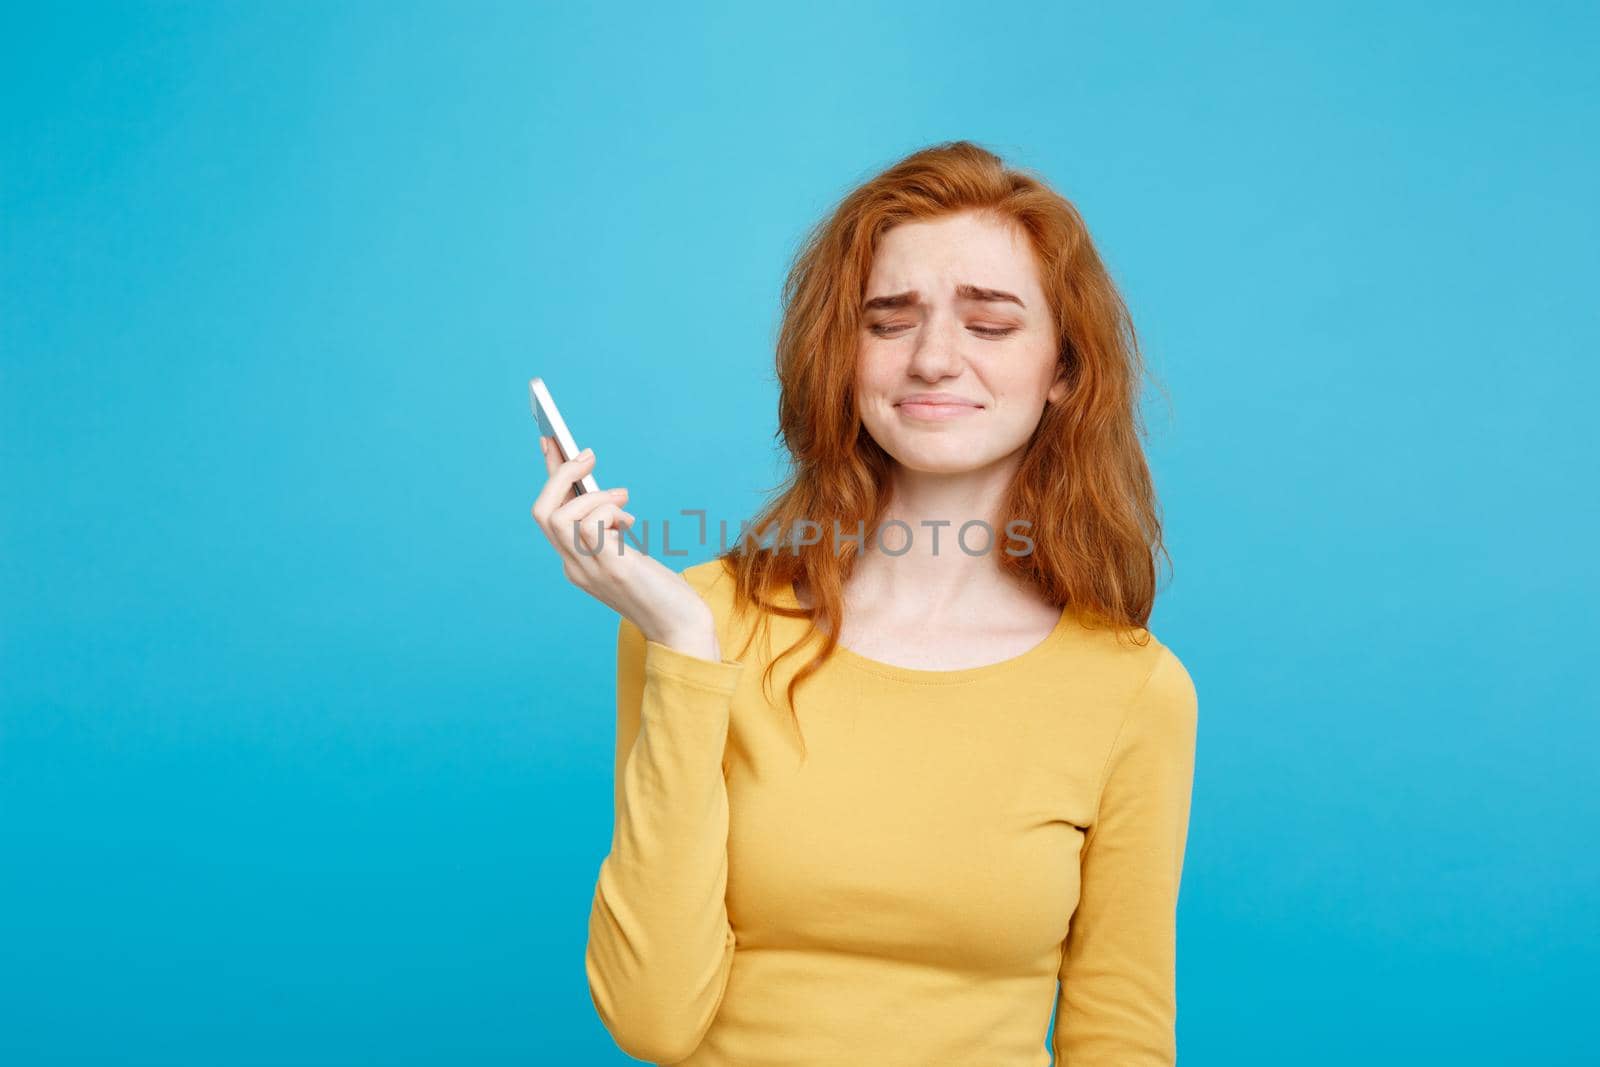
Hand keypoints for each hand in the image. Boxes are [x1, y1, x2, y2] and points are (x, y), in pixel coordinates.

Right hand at [530, 436, 722, 661]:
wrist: (682, 629)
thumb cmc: (660, 592)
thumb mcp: (626, 554)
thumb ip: (609, 531)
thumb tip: (603, 494)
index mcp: (576, 564)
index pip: (548, 514)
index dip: (549, 475)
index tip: (553, 441)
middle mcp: (575, 568)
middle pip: (542, 512)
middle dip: (560, 474)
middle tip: (588, 456)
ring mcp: (590, 571)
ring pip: (559, 516)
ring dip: (591, 494)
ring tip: (623, 498)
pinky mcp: (614, 569)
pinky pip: (590, 525)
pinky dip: (607, 509)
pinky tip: (629, 519)